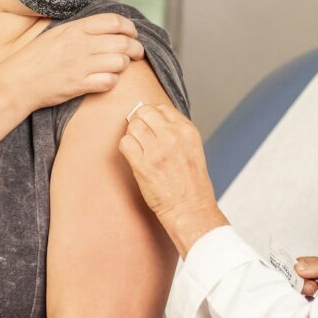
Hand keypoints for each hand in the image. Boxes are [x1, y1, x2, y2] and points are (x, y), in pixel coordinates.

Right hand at [0, 13, 143, 110]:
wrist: (16, 82)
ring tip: (119, 68)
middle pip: (123, 42)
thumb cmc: (36, 58)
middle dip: (136, 48)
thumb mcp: (56, 34)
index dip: (130, 28)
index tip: (133, 34)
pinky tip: (106, 80)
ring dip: (124, 66)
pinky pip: (109, 82)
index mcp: (75, 28)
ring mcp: (80, 65)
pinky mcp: (79, 85)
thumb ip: (79, 29)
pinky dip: (112, 82)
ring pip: (120, 62)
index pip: (114, 21)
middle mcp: (79, 44)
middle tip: (137, 54)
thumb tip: (105, 25)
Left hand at [118, 104, 227, 255]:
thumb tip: (153, 120)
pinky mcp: (143, 164)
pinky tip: (134, 157)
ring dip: (132, 135)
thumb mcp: (193, 149)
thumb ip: (176, 132)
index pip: (162, 108)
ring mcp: (157, 150)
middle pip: (144, 112)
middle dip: (139, 121)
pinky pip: (124, 143)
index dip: (152, 116)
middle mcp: (173, 136)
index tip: (150, 126)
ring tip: (139, 149)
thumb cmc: (192, 184)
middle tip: (141, 135)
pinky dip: (126, 148)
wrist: (191, 209)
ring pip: (132, 126)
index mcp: (187, 131)